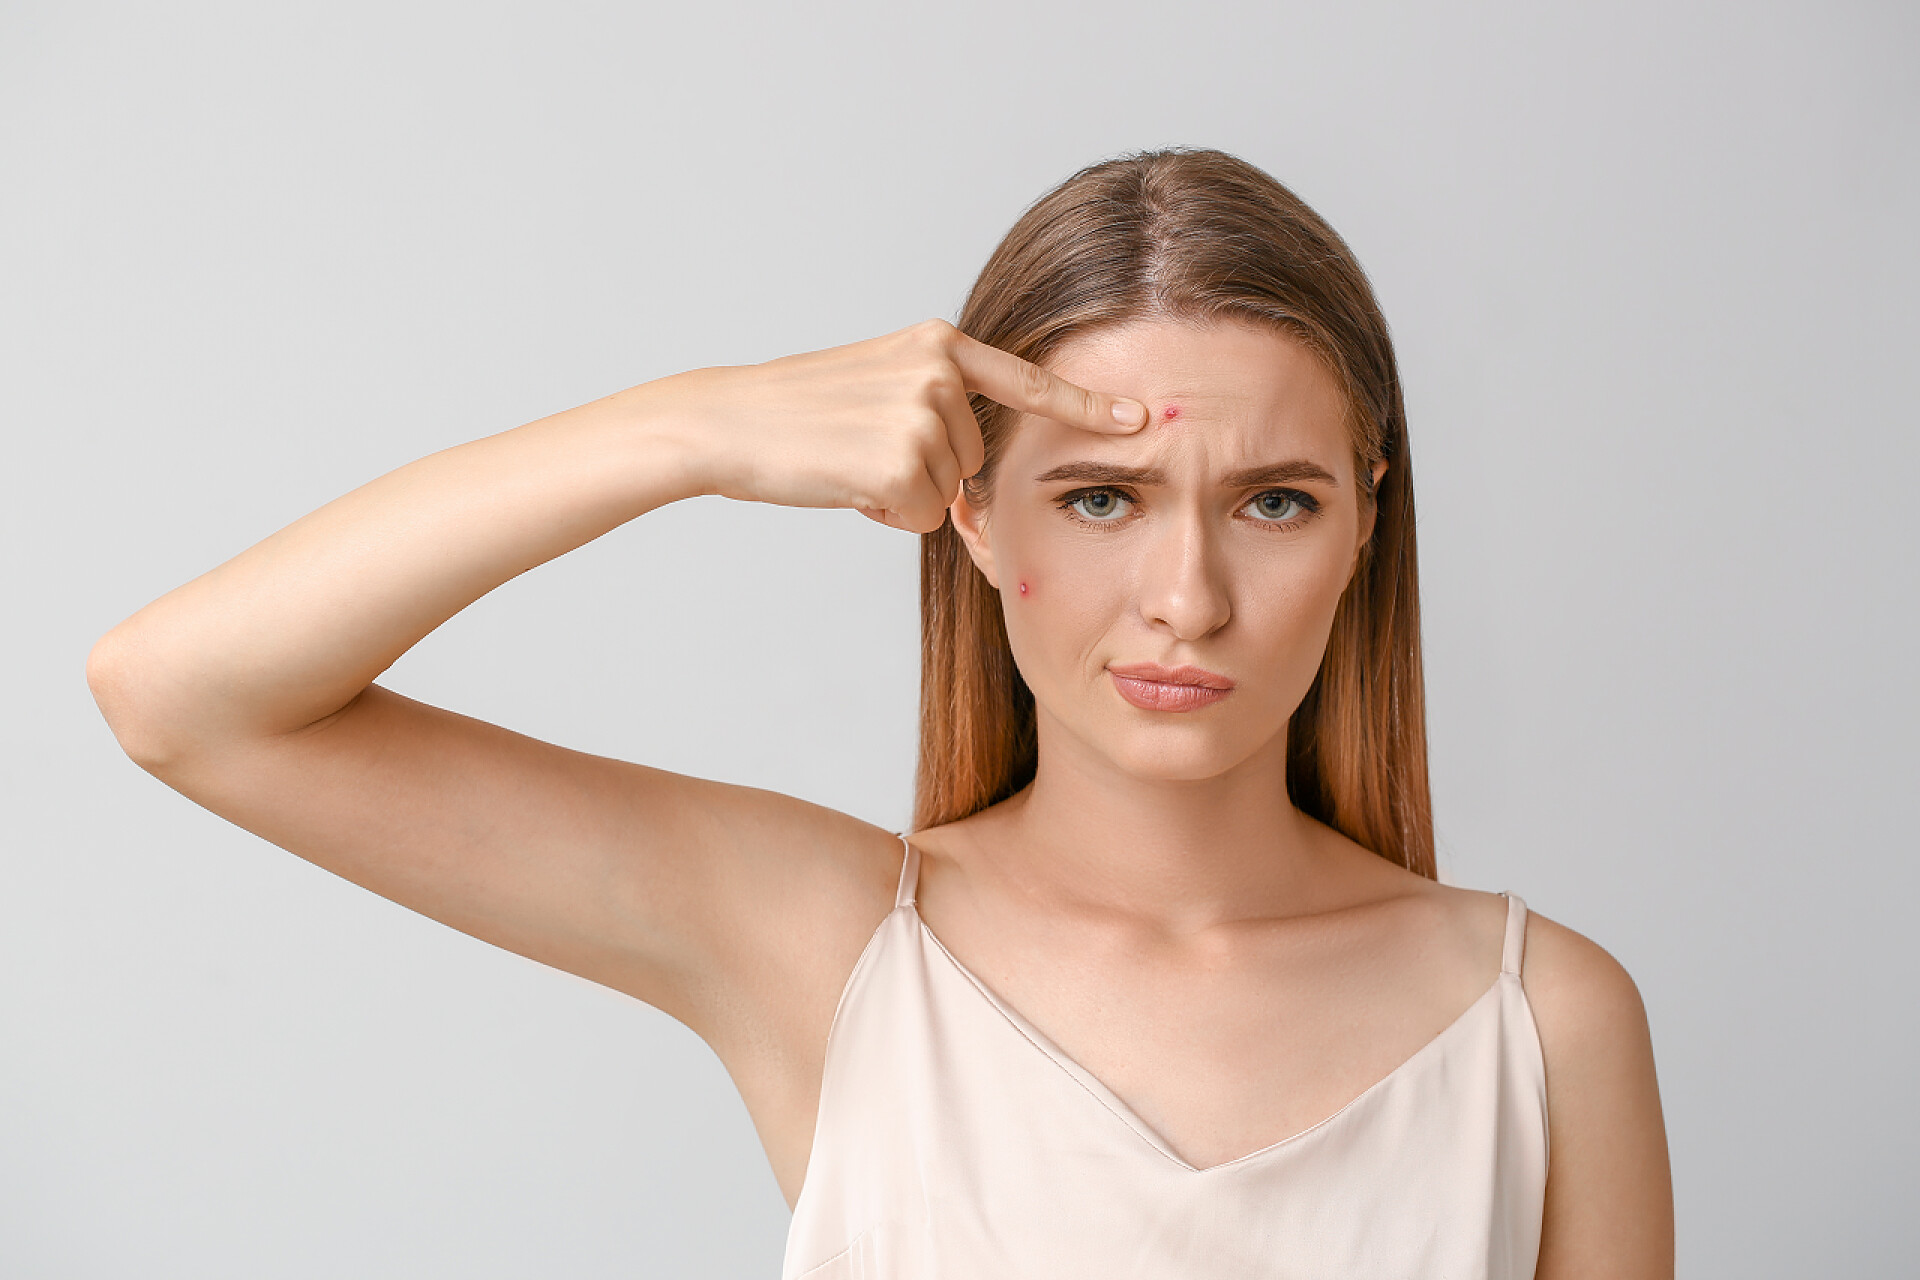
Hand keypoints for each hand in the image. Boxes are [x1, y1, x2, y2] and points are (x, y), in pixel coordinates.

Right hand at [642, 318, 1149, 532]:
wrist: (730, 421)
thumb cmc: (801, 412)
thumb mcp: (878, 381)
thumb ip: (934, 402)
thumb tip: (970, 467)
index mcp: (937, 344)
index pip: (1026, 380)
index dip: (1087, 407)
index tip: (1143, 418)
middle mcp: (938, 371)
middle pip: (976, 458)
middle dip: (929, 470)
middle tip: (863, 449)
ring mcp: (921, 413)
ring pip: (949, 490)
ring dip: (905, 494)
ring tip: (850, 461)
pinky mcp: (900, 460)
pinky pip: (922, 516)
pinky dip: (886, 514)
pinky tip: (844, 482)